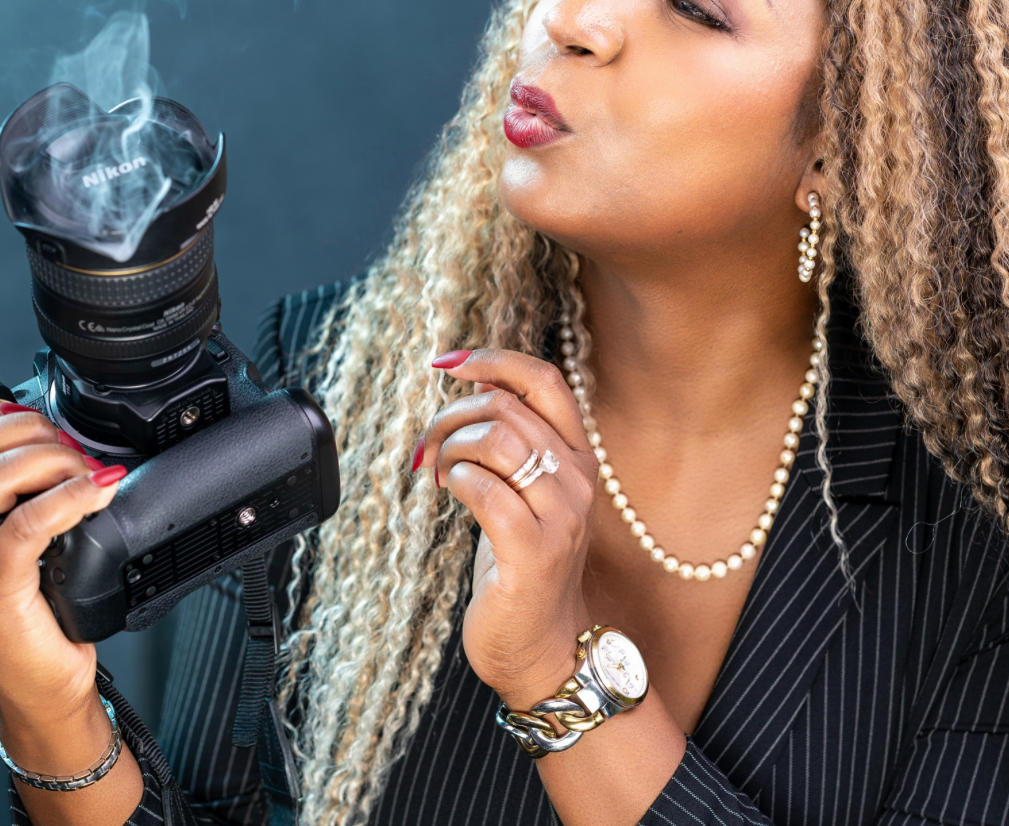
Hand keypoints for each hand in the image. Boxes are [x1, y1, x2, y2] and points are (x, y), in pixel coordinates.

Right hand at [0, 397, 126, 720]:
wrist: (41, 691)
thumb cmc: (36, 613)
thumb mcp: (19, 542)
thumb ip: (20, 493)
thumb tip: (50, 435)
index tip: (25, 410)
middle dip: (29, 432)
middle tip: (70, 449)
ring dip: (52, 460)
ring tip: (87, 471)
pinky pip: (27, 526)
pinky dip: (68, 497)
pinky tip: (96, 491)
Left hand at [418, 349, 599, 708]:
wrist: (543, 648)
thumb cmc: (524, 565)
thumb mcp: (526, 491)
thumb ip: (515, 439)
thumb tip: (481, 381)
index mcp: (579, 457)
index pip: (546, 381)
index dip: (495, 360)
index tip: (449, 362)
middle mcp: (577, 480)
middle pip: (506, 407)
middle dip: (452, 415)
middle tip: (429, 446)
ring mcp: (560, 516)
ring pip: (494, 440)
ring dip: (450, 448)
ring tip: (438, 473)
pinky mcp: (533, 551)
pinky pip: (484, 488)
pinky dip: (455, 481)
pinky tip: (446, 493)